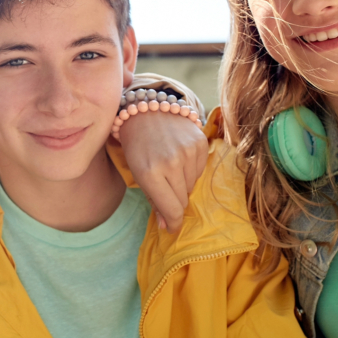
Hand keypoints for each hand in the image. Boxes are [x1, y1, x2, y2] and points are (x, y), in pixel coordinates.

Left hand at [117, 110, 207, 232]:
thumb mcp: (137, 173)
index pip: (172, 209)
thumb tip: (167, 226)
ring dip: (182, 184)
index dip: (173, 222)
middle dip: (174, 200)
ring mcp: (188, 152)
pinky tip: (179, 157)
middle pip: (183, 199)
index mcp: (150, 173)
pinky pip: (200, 170)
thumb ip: (154, 200)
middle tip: (165, 188)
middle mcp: (171, 163)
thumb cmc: (137, 145)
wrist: (146, 110)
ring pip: (192, 185)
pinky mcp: (200, 143)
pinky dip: (191, 170)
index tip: (172, 227)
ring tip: (170, 168)